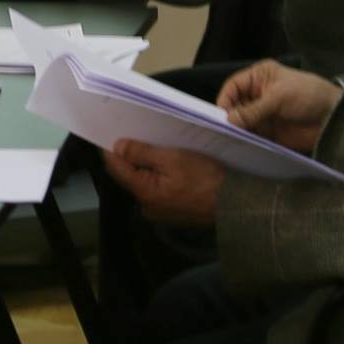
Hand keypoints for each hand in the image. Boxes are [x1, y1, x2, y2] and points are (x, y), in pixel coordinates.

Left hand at [104, 140, 224, 225]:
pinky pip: (155, 189)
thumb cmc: (206, 178)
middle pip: (128, 176)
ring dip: (143, 165)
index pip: (115, 167)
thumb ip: (142, 153)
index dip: (109, 149)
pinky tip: (163, 163)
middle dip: (127, 156)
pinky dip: (155, 175)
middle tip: (130, 133)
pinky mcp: (170, 211)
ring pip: (142, 182)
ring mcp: (158, 211)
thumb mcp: (173, 158)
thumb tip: (117, 147)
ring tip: (147, 145)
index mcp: (144, 192)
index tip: (107, 132)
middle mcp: (146, 206)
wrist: (236, 203)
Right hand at [216, 60, 339, 153]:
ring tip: (227, 141)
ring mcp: (263, 114)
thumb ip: (253, 110)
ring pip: (241, 122)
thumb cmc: (308, 95)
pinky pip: (252, 136)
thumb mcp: (278, 98)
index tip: (219, 116)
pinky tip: (240, 147)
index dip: (224, 100)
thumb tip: (228, 120)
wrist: (335, 117)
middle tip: (220, 131)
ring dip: (236, 131)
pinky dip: (246, 141)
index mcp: (258, 78)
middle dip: (228, 117)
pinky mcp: (269, 132)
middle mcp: (257, 95)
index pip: (233, 87)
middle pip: (234, 106)